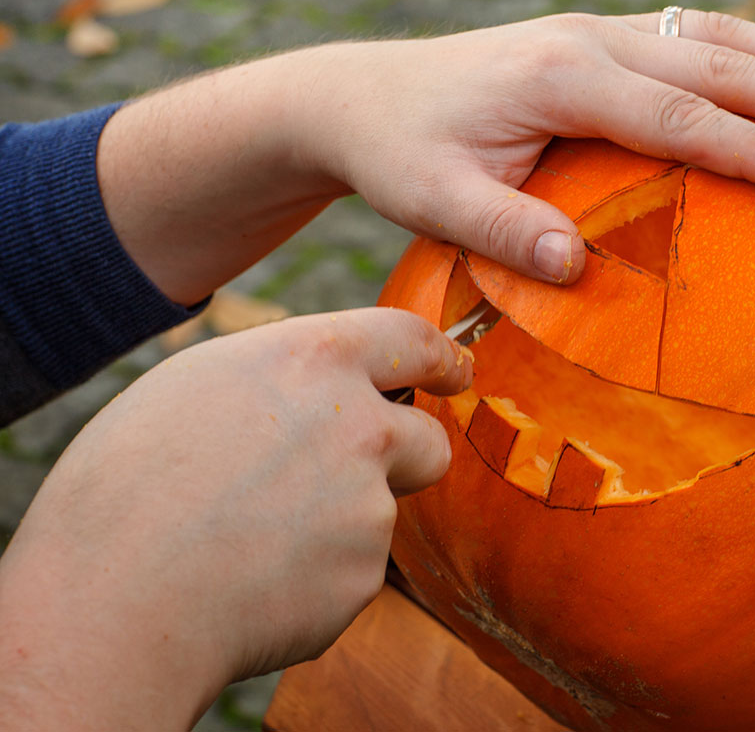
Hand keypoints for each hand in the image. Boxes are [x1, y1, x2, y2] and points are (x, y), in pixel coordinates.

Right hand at [0, 308, 470, 729]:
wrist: (112, 602)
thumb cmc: (127, 486)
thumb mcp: (197, 385)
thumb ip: (284, 377)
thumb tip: (322, 385)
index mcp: (313, 362)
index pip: (411, 338)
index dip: (440, 357)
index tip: (455, 370)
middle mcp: (360, 427)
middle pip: (426, 438)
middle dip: (406, 455)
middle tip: (351, 476)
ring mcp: (369, 506)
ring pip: (376, 510)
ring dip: (338, 522)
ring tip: (248, 537)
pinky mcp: (363, 576)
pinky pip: (349, 570)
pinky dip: (314, 577)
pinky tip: (251, 580)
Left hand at [98, 11, 754, 301]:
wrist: (360, 95)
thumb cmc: (399, 153)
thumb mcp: (432, 200)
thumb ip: (504, 230)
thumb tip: (577, 268)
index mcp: (558, 77)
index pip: (676, 116)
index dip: (751, 148)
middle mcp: (586, 40)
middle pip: (715, 63)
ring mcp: (594, 30)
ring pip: (713, 35)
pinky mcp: (596, 39)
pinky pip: (689, 33)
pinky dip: (750, 49)